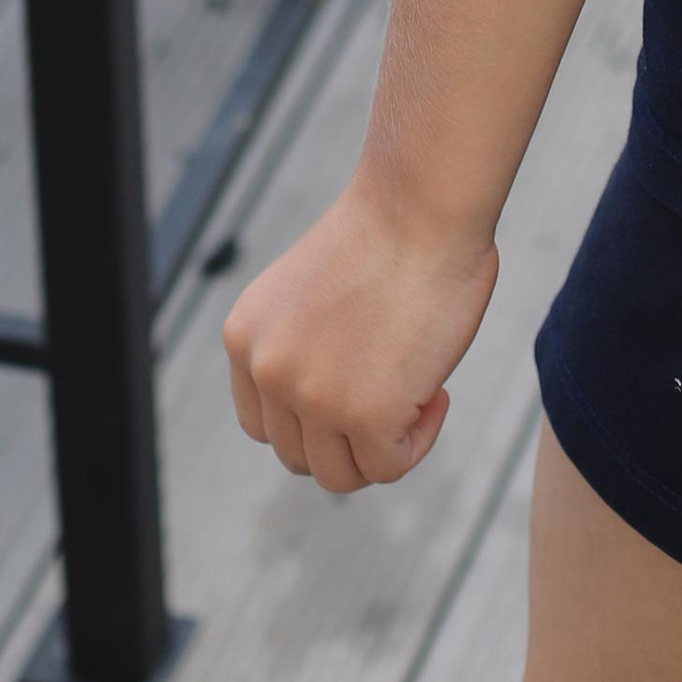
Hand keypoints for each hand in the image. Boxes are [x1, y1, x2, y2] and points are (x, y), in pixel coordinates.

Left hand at [222, 175, 499, 492]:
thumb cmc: (387, 235)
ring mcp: (312, 398)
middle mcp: (267, 370)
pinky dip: (420, 439)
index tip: (357, 388)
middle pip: (300, 456)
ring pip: (341, 475)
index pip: (263, 424)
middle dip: (349, 437)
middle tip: (394, 389)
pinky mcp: (365, 417)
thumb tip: (325, 416)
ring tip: (418, 391)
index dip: (314, 420)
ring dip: (382, 446)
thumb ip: (300, 351)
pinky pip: (389, 466)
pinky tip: (436, 392)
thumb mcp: (308, 300)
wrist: (420, 206)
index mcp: (245, 337)